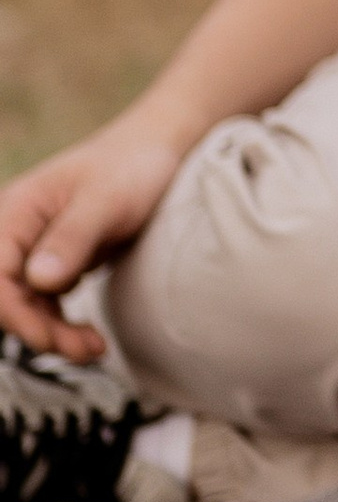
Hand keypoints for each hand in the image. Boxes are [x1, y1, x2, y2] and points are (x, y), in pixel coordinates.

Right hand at [0, 96, 195, 355]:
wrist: (159, 151)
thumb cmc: (131, 167)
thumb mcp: (105, 201)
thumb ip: (72, 238)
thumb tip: (37, 280)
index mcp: (15, 212)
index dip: (14, 312)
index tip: (49, 338)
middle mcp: (16, 233)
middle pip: (6, 297)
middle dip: (37, 330)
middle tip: (85, 350)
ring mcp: (34, 250)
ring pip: (25, 307)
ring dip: (52, 334)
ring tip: (95, 349)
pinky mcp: (55, 263)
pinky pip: (45, 304)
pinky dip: (61, 325)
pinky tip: (90, 339)